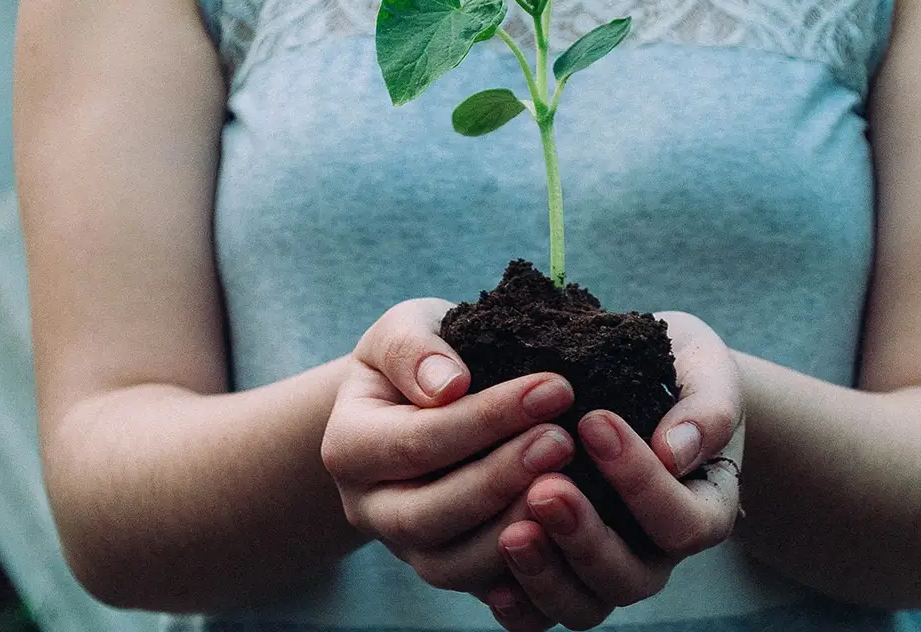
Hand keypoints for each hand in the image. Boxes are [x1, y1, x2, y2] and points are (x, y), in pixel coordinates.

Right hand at [320, 298, 577, 594]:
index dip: (488, 418)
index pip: (418, 441)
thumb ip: (415, 349)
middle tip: (564, 440)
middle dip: (501, 478)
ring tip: (571, 485)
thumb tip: (448, 384)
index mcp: (349, 446)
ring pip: (453, 565)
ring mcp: (406, 548)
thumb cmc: (419, 359)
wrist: (417, 402)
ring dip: (515, 528)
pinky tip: (568, 534)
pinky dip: (525, 573)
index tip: (554, 387)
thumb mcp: (405, 329)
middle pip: (429, 514)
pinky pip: (484, 589)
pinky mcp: (449, 569)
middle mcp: (369, 507)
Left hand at [485, 311, 745, 630]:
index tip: (595, 422)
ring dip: (546, 574)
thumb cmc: (679, 371)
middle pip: (630, 577)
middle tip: (546, 487)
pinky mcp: (562, 574)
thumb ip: (706, 408)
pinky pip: (543, 616)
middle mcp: (657, 553)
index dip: (640, 482)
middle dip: (585, 537)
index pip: (681, 520)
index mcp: (704, 508)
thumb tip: (675, 451)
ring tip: (512, 531)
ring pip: (584, 606)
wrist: (644, 383)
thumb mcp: (706, 371)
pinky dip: (521, 605)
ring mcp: (608, 570)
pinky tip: (492, 580)